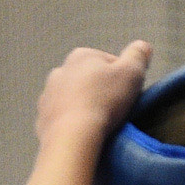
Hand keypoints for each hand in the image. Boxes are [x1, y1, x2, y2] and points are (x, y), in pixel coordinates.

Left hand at [34, 40, 151, 147]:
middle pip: (88, 80)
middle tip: (113, 110)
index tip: (127, 94)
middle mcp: (60, 70)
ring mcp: (47, 96)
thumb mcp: (132, 72)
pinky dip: (70, 124)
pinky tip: (81, 134)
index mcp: (81, 55)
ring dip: (83, 107)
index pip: (108, 62)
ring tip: (96, 124)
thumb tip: (142, 47)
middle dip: (99, 91)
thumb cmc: (104, 101)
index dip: (121, 78)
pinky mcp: (41, 119)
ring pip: (72, 99)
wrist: (72, 137)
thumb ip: (138, 55)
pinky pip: (61, 119)